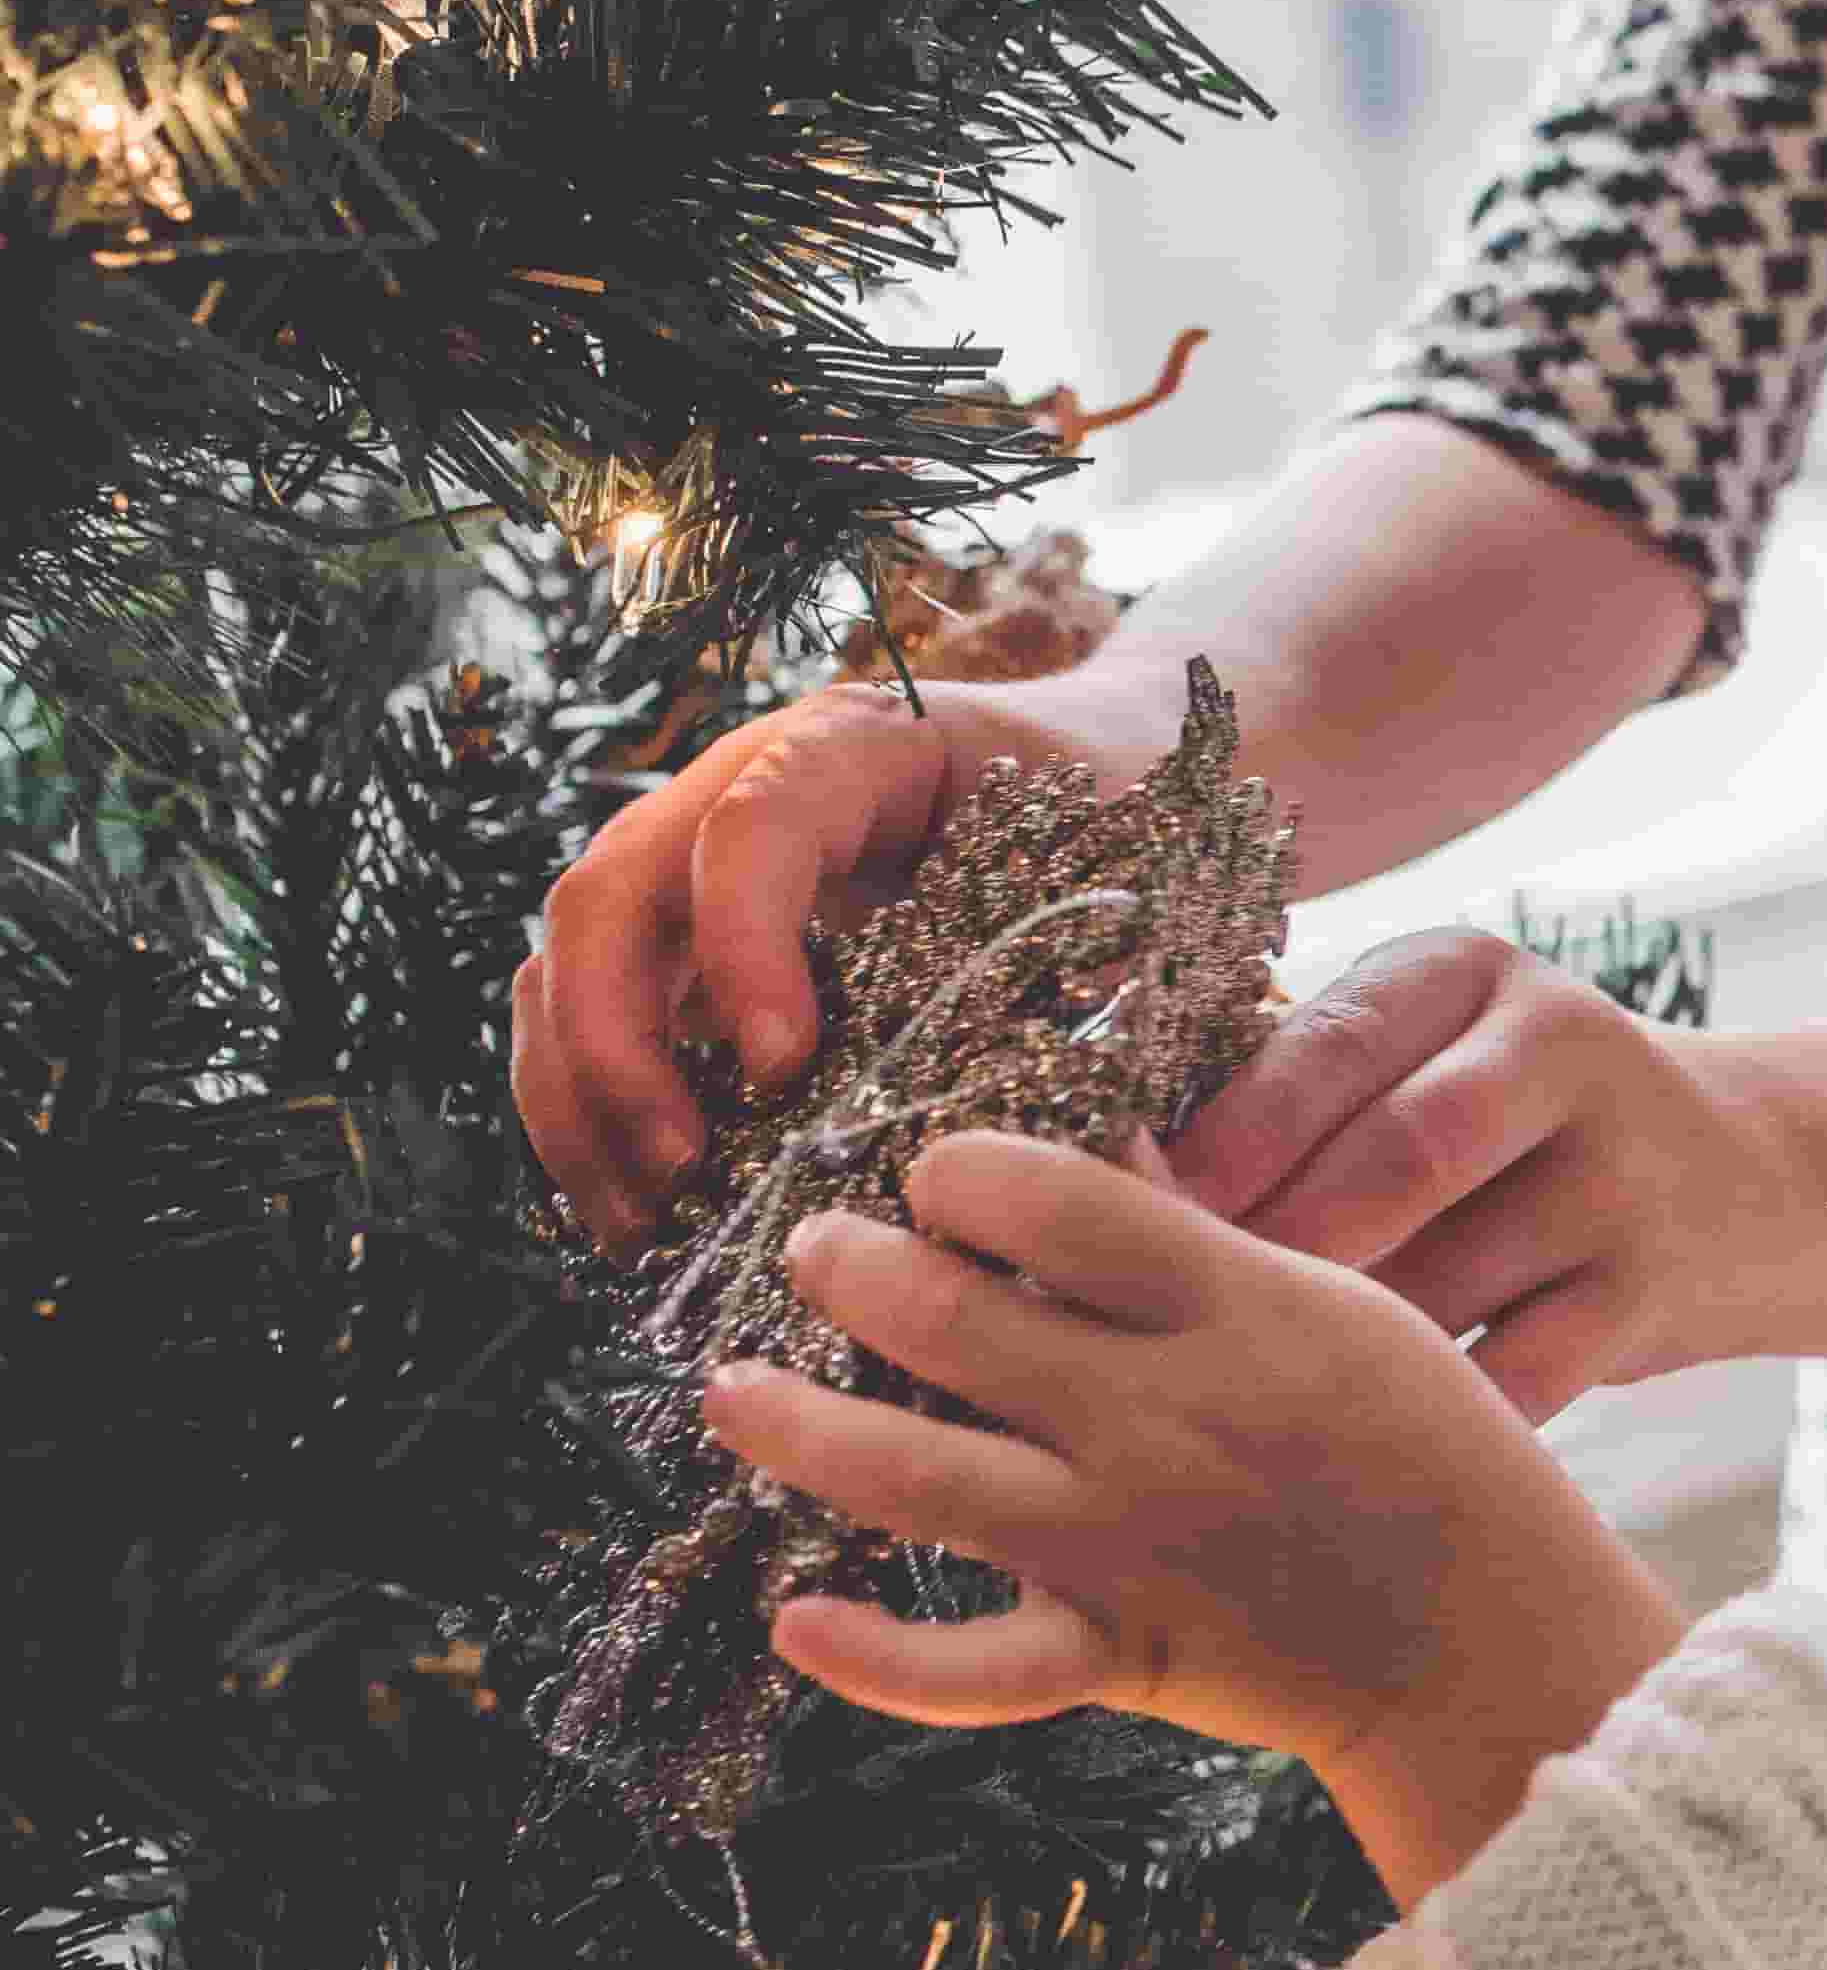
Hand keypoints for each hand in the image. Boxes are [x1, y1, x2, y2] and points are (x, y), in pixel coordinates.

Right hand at [518, 669, 1185, 1247]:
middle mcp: (739, 789)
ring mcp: (689, 860)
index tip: (784, 1068)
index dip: (742, 948)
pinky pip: (581, 1017)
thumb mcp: (1117, 869)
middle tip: (682, 1169)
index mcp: (857, 748)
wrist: (1096, 766)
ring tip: (645, 1221)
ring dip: (578, 1099)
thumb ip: (1083, 972)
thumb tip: (1042, 1137)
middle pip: (611, 894)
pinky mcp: (676, 939)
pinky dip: (586, 1117)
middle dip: (617, 1043)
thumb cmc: (1112, 820)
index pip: (752, 826)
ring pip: (566, 963)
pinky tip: (638, 1215)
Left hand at [700, 1125, 1681, 1854]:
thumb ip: (1208, 1245)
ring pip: (913, 1476)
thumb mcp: (1346, 1309)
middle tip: (818, 1251)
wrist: (1495, 1639)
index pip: (1056, 1201)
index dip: (963, 1172)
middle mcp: (1162, 1417)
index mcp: (1233, 1312)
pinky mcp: (1119, 1652)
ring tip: (733, 1390)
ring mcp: (1127, 1541)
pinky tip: (795, 1621)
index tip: (936, 1172)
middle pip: (952, 1319)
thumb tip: (1092, 1153)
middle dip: (852, 1270)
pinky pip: (967, 1668)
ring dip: (798, 1425)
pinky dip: (871, 1658)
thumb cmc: (1433, 1451)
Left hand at [1157, 928, 1804, 1424]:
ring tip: (1238, 1397)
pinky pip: (1515, 1379)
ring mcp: (1623, 1174)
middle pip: (1399, 1159)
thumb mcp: (1430, 1053)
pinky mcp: (1654, 1291)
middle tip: (1171, 1327)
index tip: (1117, 1223)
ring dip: (1337, 1351)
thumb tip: (1111, 1188)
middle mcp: (1563, 1051)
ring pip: (1448, 1283)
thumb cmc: (1511, 1130)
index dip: (1221, 1143)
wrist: (1750, 1180)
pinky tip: (1353, 1447)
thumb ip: (1297, 1092)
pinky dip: (1426, 1421)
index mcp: (1470, 972)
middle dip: (1276, 1250)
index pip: (1329, 1046)